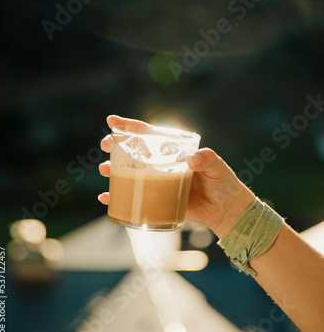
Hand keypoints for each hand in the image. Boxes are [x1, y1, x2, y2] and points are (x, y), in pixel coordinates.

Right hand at [98, 115, 254, 237]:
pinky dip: (118, 198)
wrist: (227, 210)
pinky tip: (106, 198)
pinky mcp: (157, 200)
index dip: (130, 127)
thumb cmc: (223, 183)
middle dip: (116, 145)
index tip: (112, 121)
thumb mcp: (218, 167)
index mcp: (174, 150)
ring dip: (113, 170)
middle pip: (134, 151)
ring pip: (130, 173)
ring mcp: (158, 181)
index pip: (149, 134)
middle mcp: (162, 163)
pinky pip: (134, 197)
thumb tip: (192, 159)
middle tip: (105, 144)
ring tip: (104, 169)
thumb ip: (208, 159)